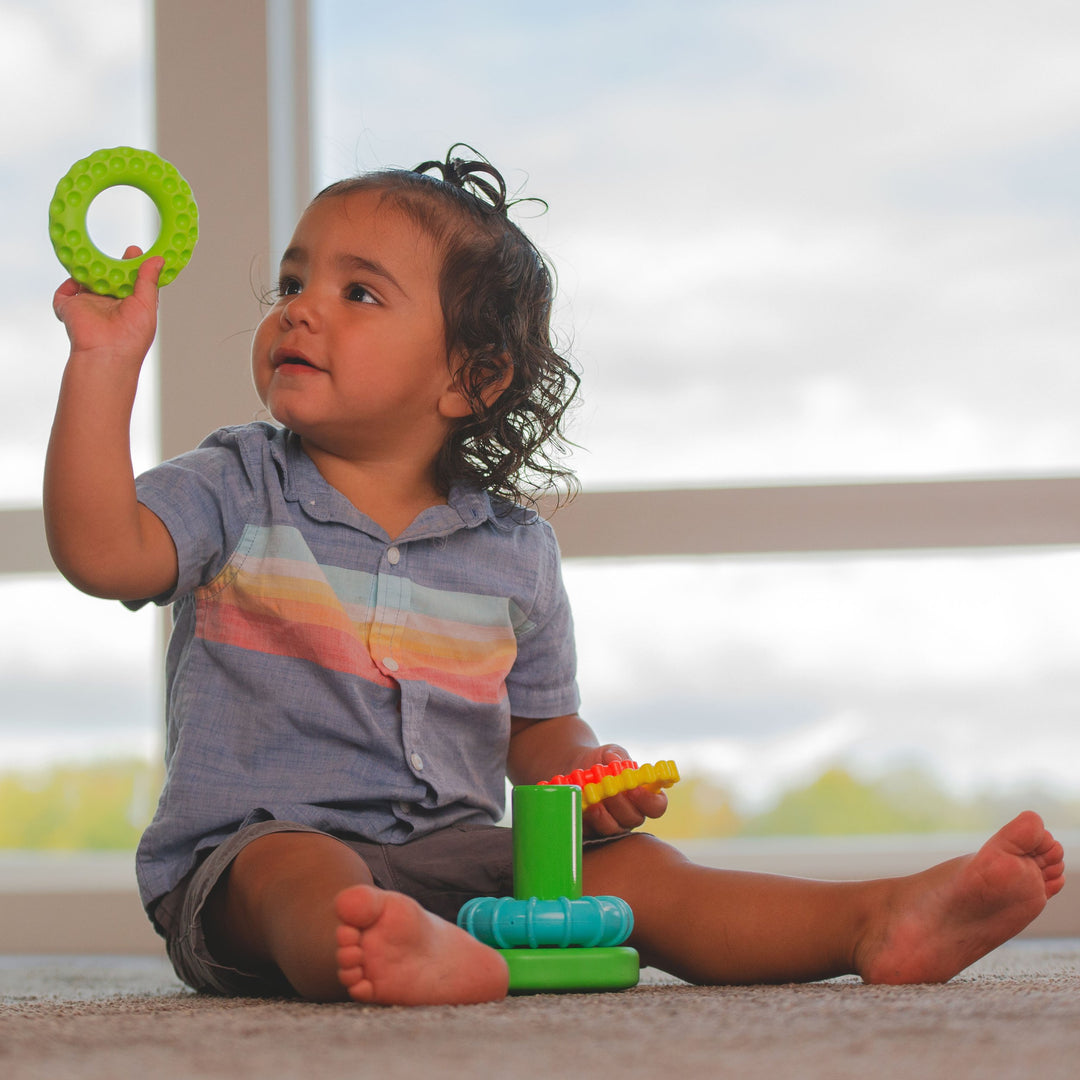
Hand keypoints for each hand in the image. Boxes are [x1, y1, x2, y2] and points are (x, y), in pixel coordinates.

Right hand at [53, 246, 163, 363]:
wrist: (106, 353)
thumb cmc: (132, 336)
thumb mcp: (146, 305)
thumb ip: (148, 281)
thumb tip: (158, 260)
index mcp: (128, 306)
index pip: (129, 281)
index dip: (132, 266)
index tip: (134, 251)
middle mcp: (108, 304)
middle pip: (107, 278)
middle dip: (111, 263)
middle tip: (120, 250)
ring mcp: (88, 305)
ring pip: (86, 280)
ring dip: (90, 269)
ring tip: (96, 259)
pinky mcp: (69, 308)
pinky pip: (64, 292)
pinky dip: (69, 283)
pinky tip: (78, 277)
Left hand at [575, 744, 668, 838]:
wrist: (578, 766)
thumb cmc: (603, 761)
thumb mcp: (612, 752)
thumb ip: (617, 755)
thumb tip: (614, 762)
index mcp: (643, 796)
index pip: (656, 806)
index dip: (649, 801)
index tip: (635, 789)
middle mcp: (630, 814)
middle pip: (634, 819)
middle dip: (622, 805)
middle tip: (611, 792)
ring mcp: (612, 824)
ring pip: (614, 829)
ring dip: (605, 816)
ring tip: (595, 802)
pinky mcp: (592, 829)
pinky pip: (592, 831)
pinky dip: (587, 820)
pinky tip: (584, 808)